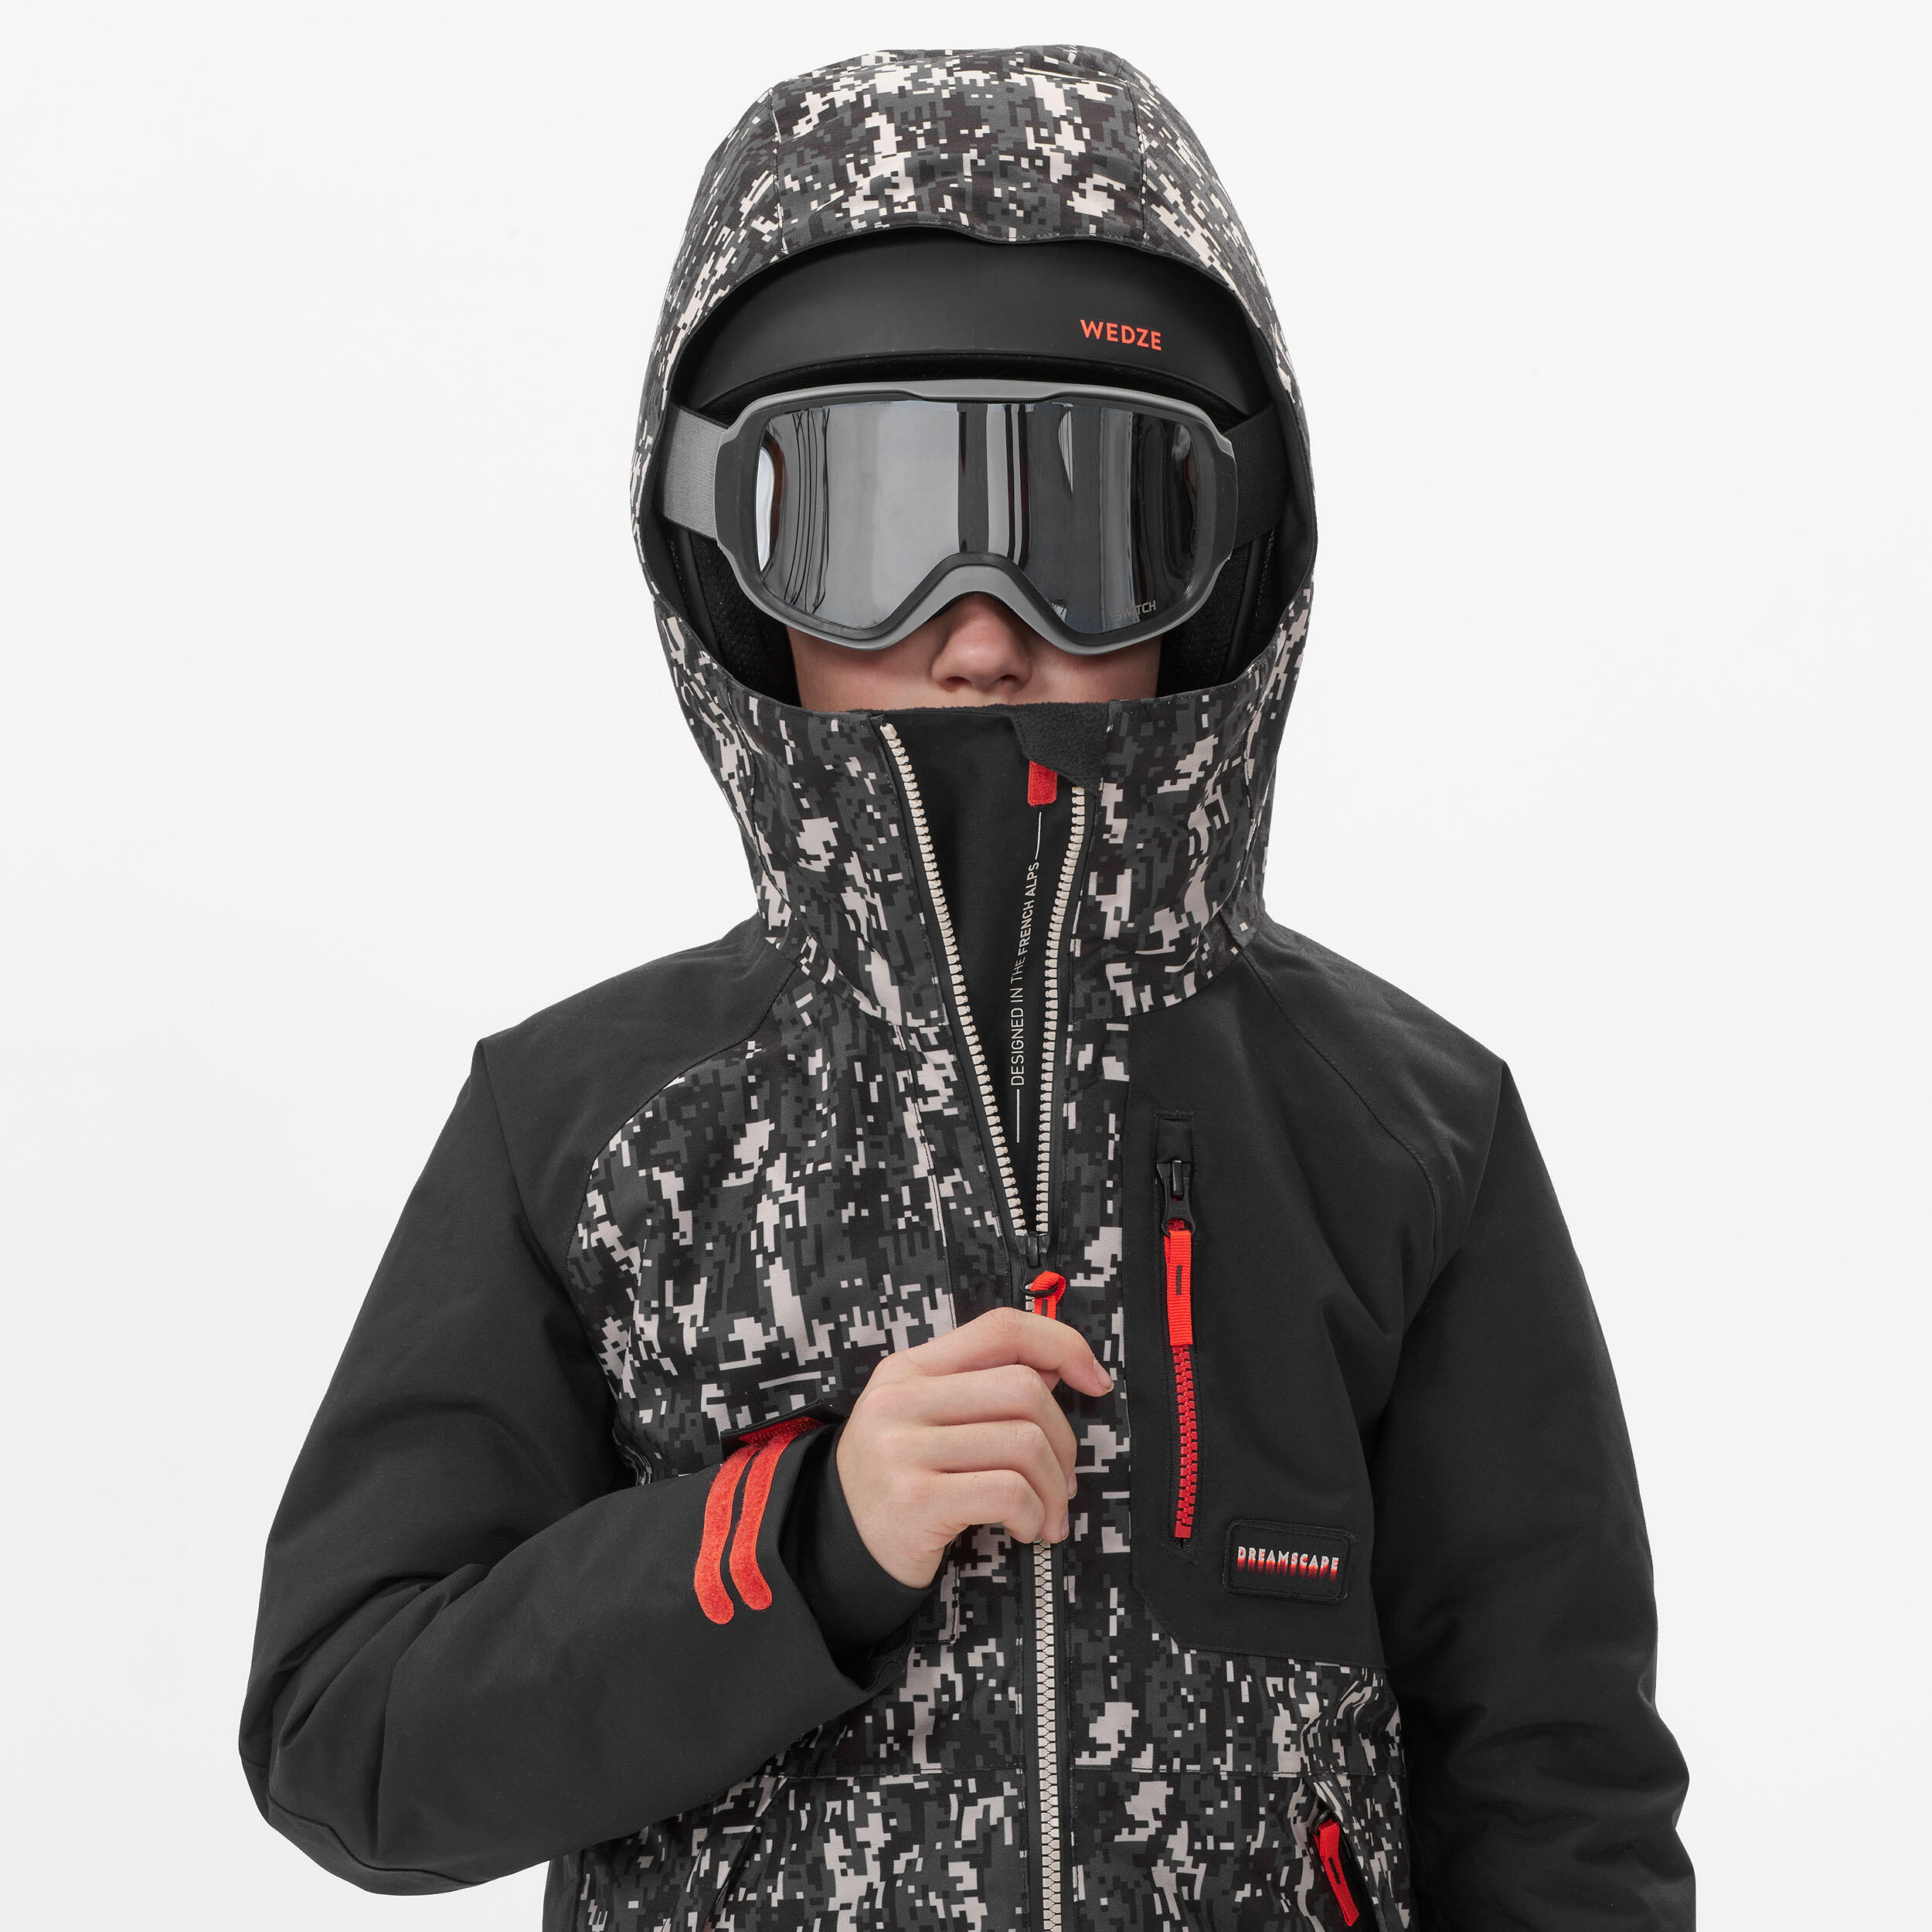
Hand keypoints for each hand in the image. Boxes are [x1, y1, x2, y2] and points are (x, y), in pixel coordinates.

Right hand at [834, 1304, 1114, 1588]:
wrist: (834, 1545)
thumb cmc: (898, 1479)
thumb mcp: (927, 1417)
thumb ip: (984, 1385)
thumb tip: (1056, 1364)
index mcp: (911, 1368)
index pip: (1001, 1329)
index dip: (1061, 1344)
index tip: (1095, 1379)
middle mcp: (901, 1399)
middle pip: (1024, 1389)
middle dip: (1064, 1441)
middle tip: (1063, 1479)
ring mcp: (903, 1448)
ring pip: (1024, 1443)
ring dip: (1054, 1488)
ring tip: (1047, 1513)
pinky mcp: (915, 1499)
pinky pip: (1008, 1492)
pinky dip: (1034, 1515)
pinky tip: (1025, 1528)